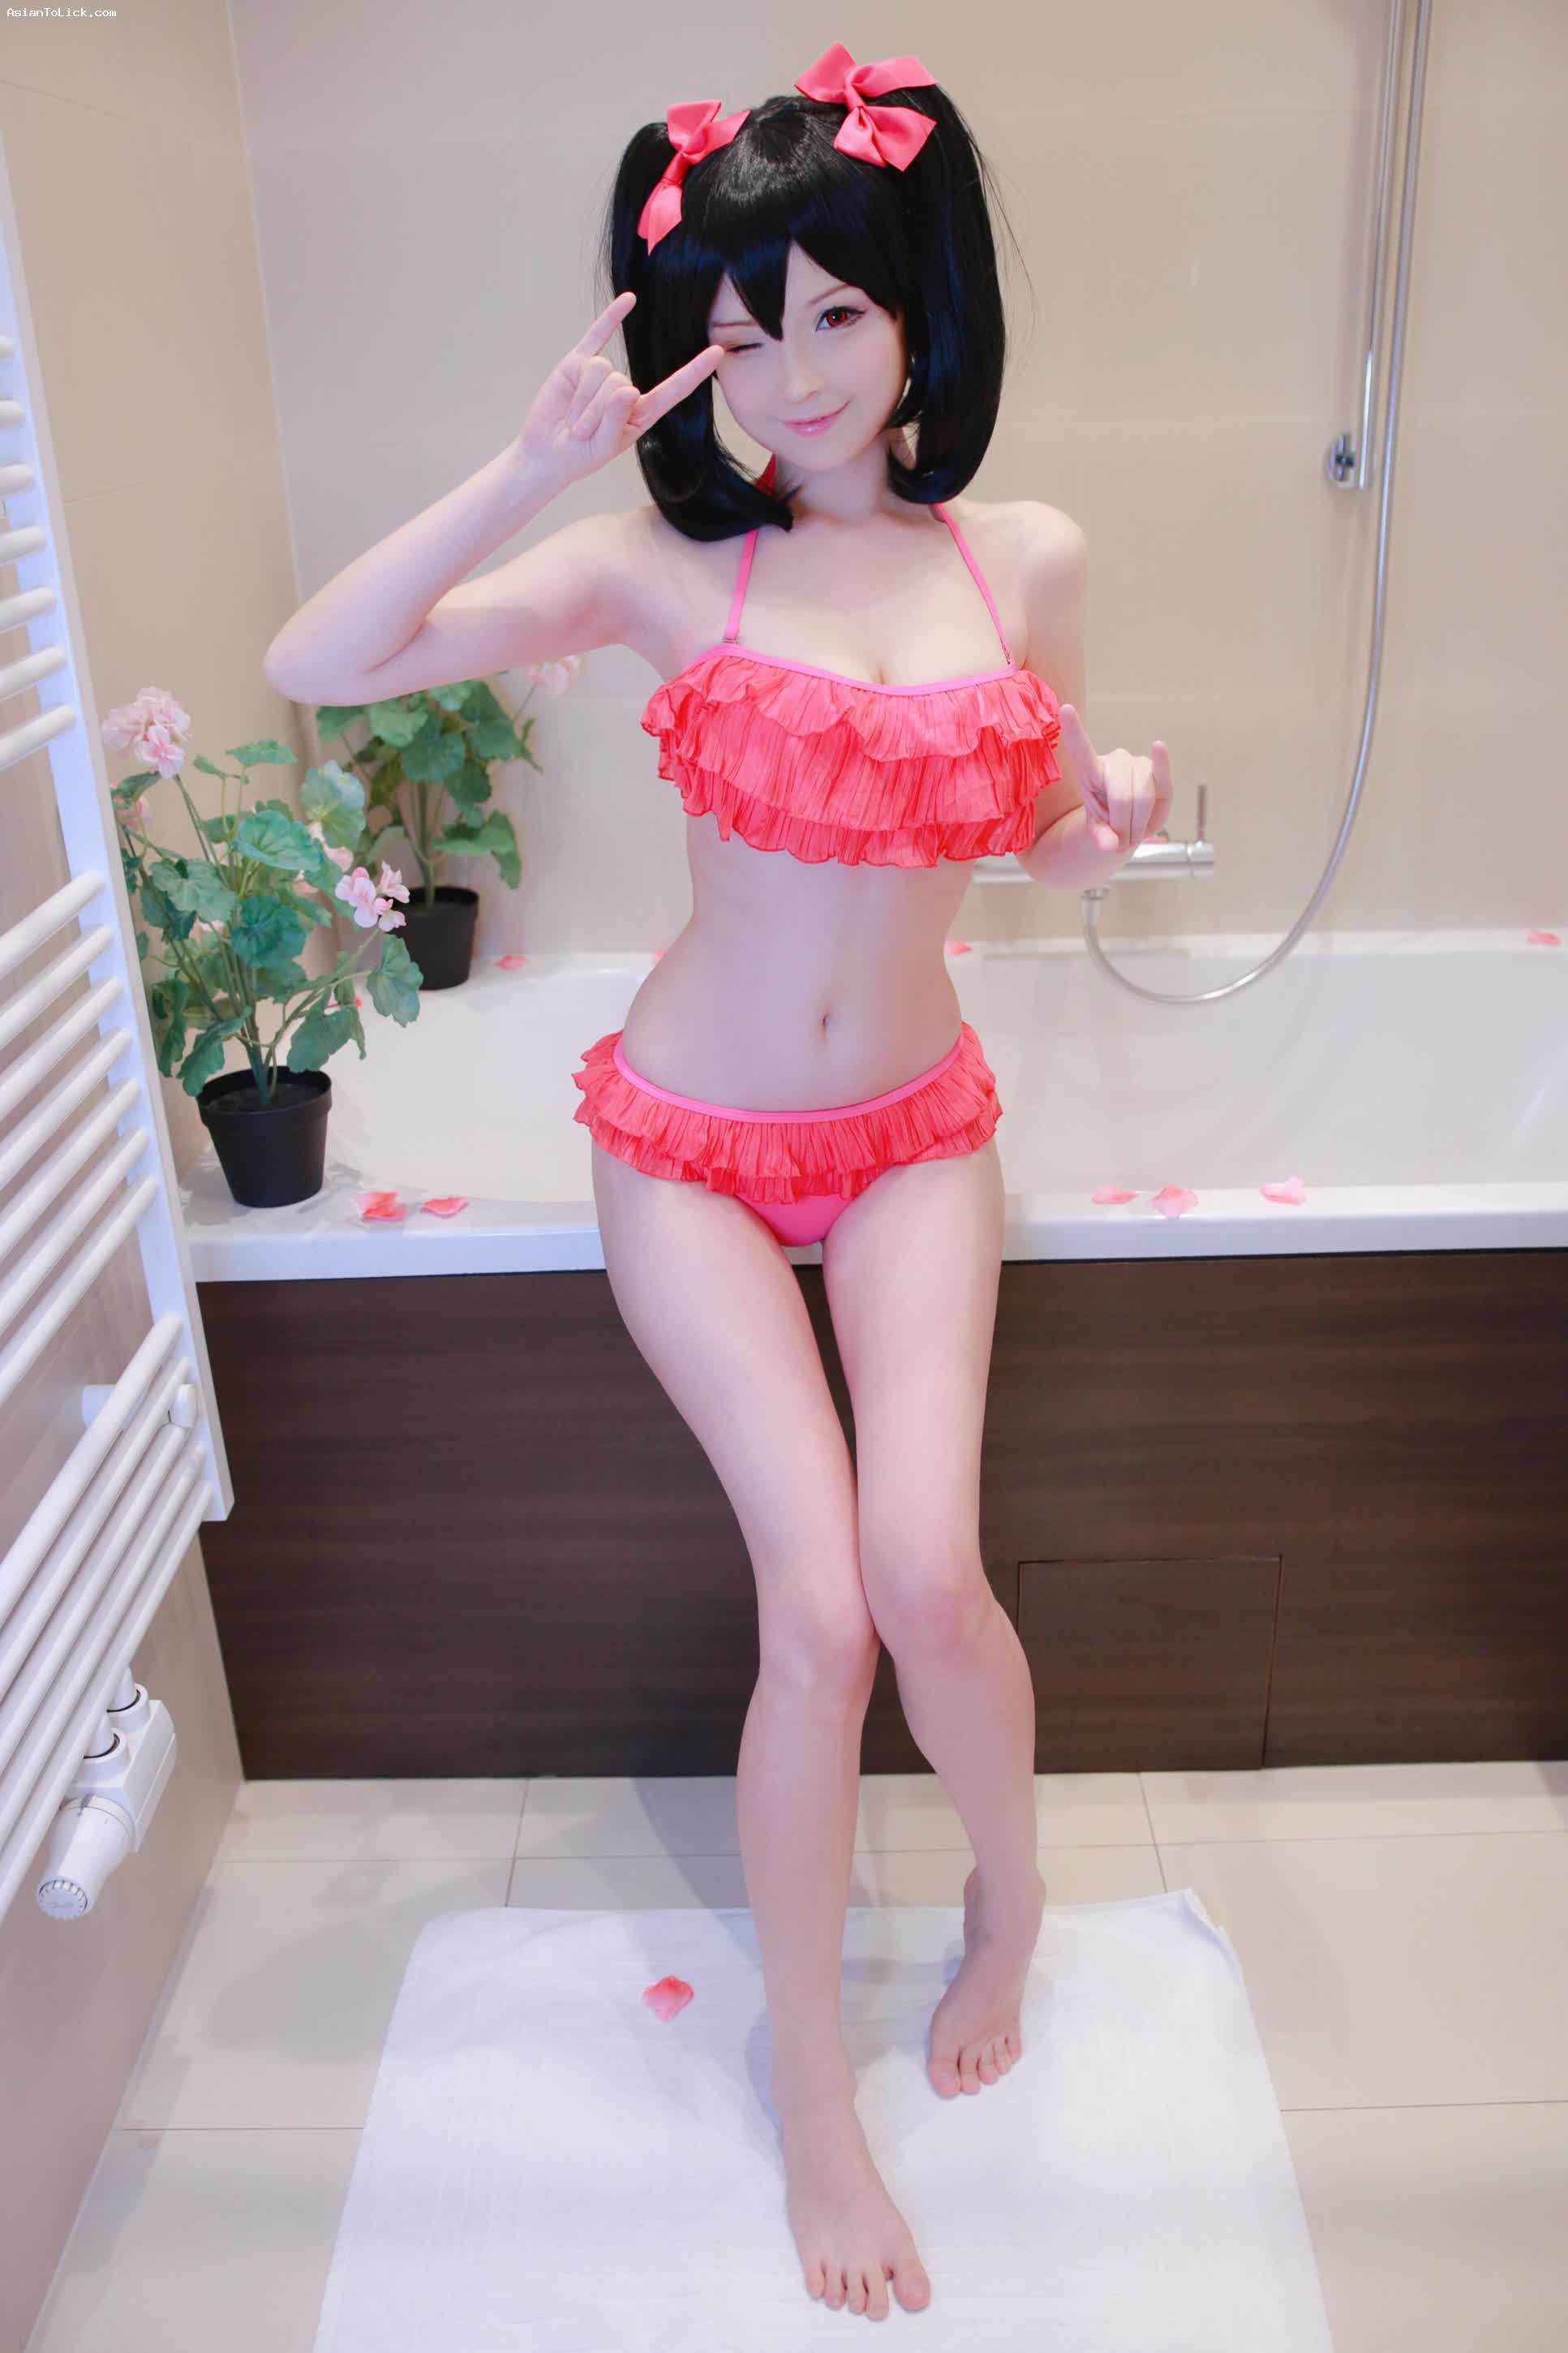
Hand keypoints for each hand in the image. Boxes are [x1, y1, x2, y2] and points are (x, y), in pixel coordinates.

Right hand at [516, 291, 723, 489]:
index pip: (673, 389)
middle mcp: (625, 390)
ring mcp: (602, 374)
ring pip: (600, 369)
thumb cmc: (578, 456)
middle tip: (581, 433)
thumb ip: (615, 420)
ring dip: (583, 400)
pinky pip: (597, 334)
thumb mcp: (602, 448)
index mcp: (641, 413)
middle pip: (620, 382)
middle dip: (596, 411)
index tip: (718, 352)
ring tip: (573, 420)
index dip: (693, 371)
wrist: (545, 453)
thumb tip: (626, 387)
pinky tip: (630, 300)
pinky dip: (612, 317)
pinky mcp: (578, 362)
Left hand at [1057, 704, 1173, 861]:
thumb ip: (1101, 839)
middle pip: (1122, 794)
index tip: (1065, 708)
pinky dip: (1161, 762)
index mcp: (1090, 773)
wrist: (1127, 827)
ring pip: (1142, 796)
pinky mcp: (1157, 772)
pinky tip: (1158, 747)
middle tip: (1121, 840)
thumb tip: (1110, 845)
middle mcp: (1113, 762)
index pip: (1081, 749)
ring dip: (1140, 823)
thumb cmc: (1108, 825)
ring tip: (1133, 833)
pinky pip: (1161, 772)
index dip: (1074, 730)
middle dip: (1124, 823)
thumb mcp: (1098, 835)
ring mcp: (1136, 764)